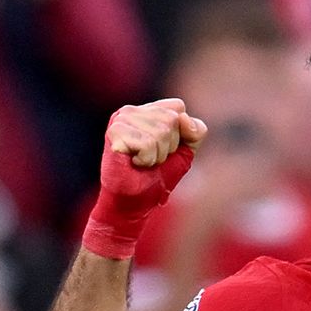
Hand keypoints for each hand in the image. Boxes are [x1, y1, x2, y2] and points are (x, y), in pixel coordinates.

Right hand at [83, 99, 207, 258]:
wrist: (135, 203)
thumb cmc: (156, 176)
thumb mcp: (185, 151)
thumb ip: (195, 131)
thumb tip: (184, 119)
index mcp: (146, 110)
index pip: (178, 108)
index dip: (179, 134)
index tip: (164, 149)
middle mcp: (131, 110)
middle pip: (171, 120)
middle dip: (168, 146)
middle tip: (152, 159)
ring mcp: (120, 120)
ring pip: (160, 131)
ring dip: (157, 155)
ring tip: (143, 162)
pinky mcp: (114, 133)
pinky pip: (147, 143)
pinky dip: (147, 159)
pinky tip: (134, 163)